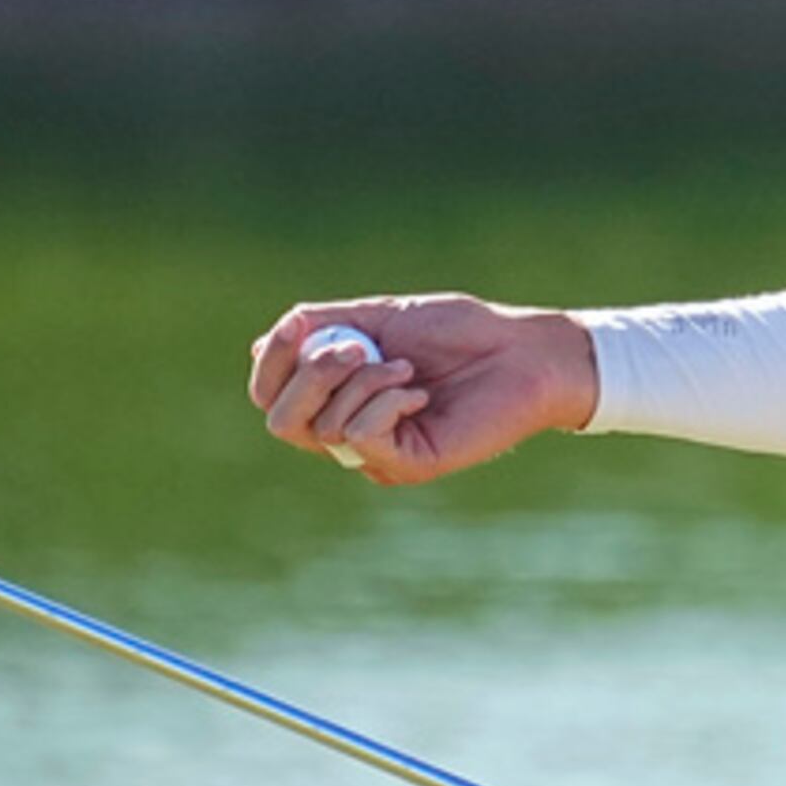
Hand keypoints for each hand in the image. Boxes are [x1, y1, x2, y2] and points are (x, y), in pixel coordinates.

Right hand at [246, 293, 599, 485]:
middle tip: (362, 347)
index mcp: (336, 398)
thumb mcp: (380, 318)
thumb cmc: (460, 332)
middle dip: (310, 374)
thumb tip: (262, 343)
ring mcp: (378, 455)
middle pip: (281, 421)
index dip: (271, 363)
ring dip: (363, 381)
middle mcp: (348, 433)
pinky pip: (361, 439)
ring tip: (408, 367)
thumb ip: (323, 327)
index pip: (269, 398)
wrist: (522, 351)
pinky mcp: (409, 467)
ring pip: (324, 427)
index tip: (297, 324)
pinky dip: (383, 403)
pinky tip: (420, 391)